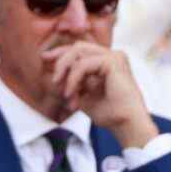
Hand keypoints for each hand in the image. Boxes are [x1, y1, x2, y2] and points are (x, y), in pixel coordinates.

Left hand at [42, 42, 157, 147]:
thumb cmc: (110, 115)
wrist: (126, 125)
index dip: (61, 53)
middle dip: (60, 59)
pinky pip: (83, 64)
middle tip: (54, 79)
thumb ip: (73, 84)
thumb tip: (55, 77)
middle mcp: (112, 56)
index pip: (81, 50)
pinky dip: (73, 79)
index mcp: (107, 62)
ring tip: (64, 93)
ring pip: (78, 52)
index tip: (45, 59)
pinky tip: (71, 93)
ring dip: (66, 72)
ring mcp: (114, 56)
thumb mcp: (84, 97)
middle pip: (78, 46)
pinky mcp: (112, 61)